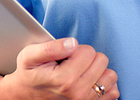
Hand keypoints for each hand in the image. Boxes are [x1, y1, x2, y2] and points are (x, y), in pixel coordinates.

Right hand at [2, 38, 119, 99]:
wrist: (26, 96)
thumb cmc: (29, 74)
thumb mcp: (30, 55)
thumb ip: (51, 47)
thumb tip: (73, 43)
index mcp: (64, 79)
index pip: (88, 51)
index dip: (75, 49)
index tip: (63, 57)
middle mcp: (78, 93)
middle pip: (101, 61)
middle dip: (87, 58)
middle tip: (70, 64)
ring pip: (110, 75)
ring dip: (97, 70)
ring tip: (80, 72)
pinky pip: (113, 92)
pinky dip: (104, 84)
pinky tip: (89, 81)